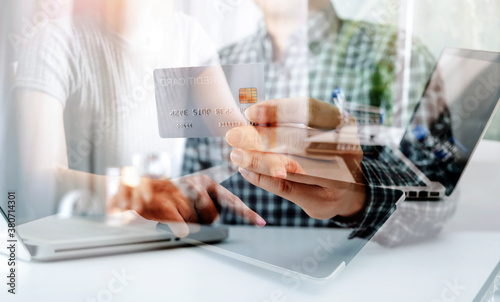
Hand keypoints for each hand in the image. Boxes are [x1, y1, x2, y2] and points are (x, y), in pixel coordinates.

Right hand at [109, 173, 265, 236]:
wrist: (139, 191)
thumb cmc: (169, 195)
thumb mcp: (193, 192)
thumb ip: (210, 203)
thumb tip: (219, 217)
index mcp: (206, 182)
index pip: (231, 200)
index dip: (247, 213)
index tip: (261, 222)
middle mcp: (197, 185)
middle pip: (213, 217)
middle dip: (202, 220)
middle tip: (186, 212)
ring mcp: (183, 195)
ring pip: (196, 223)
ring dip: (186, 222)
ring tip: (175, 211)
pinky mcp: (170, 206)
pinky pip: (182, 227)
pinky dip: (177, 227)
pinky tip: (169, 217)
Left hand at [226, 97, 364, 219]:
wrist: (346, 193)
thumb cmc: (323, 154)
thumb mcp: (314, 133)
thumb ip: (288, 124)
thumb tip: (251, 117)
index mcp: (345, 124)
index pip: (309, 110)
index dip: (278, 109)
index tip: (250, 112)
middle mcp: (346, 149)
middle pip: (298, 140)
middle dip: (261, 137)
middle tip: (234, 136)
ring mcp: (338, 177)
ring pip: (290, 166)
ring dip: (258, 159)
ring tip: (236, 155)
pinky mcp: (322, 200)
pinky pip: (286, 188)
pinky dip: (262, 178)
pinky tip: (246, 171)